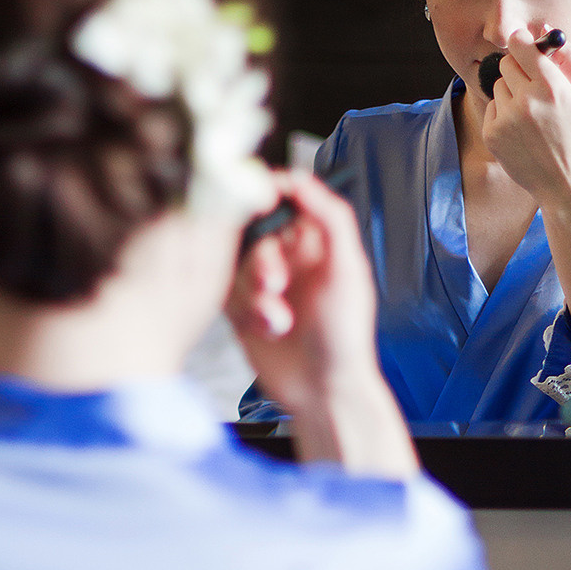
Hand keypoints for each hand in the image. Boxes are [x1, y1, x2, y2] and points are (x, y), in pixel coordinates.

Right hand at [228, 171, 377, 412]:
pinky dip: (242, 310)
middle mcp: (288, 258)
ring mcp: (263, 283)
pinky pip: (224, 293)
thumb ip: (330, 218)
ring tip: (280, 323)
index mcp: (316, 242)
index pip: (285, 200)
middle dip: (262, 261)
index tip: (257, 201)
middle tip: (275, 285)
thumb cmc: (345, 335)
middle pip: (254, 234)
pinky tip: (265, 330)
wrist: (323, 390)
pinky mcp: (241, 309)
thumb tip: (300, 179)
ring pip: (236, 265)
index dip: (267, 198)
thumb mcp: (346, 271)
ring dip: (255, 295)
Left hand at [482, 28, 570, 209]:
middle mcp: (526, 101)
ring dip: (511, 94)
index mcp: (551, 87)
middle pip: (507, 63)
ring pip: (499, 86)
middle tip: (533, 87)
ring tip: (531, 116)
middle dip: (519, 70)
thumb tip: (546, 30)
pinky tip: (521, 131)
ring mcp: (506, 119)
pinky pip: (491, 108)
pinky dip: (503, 115)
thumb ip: (569, 58)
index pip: (521, 45)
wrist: (566, 183)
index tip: (522, 43)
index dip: (521, 41)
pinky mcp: (492, 135)